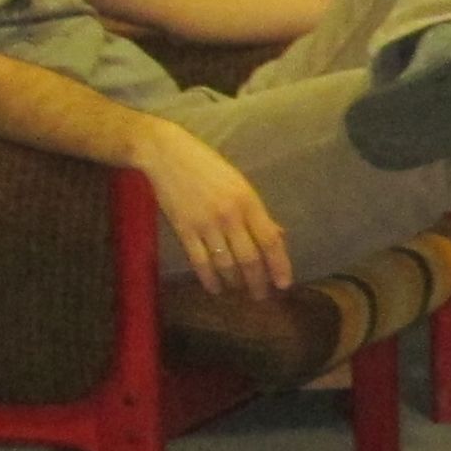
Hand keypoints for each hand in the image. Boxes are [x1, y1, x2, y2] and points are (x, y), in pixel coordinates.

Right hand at [140, 123, 292, 295]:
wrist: (166, 154)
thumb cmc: (206, 166)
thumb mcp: (239, 183)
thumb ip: (257, 212)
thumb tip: (278, 236)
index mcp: (248, 201)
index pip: (270, 240)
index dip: (279, 265)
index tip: (284, 284)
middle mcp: (230, 215)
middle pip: (250, 258)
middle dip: (258, 281)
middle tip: (261, 296)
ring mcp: (206, 224)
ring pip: (226, 264)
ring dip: (235, 282)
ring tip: (239, 291)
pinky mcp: (184, 229)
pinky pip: (200, 262)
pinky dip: (209, 279)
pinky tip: (215, 288)